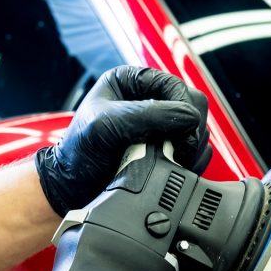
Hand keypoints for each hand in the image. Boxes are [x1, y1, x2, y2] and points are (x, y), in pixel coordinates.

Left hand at [35, 66, 210, 215]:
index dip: (184, 109)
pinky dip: (191, 162)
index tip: (182, 133)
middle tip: (178, 151)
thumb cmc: (78, 153)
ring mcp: (160, 127)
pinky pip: (194, 151)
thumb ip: (148, 115)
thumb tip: (189, 118)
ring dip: (191, 149)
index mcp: (132, 82)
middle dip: (190, 131)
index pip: (177, 86)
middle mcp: (149, 100)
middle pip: (193, 107)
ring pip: (197, 130)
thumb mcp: (107, 125)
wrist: (73, 188)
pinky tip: (173, 168)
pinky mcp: (166, 150)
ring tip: (170, 161)